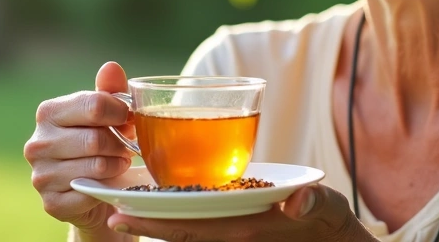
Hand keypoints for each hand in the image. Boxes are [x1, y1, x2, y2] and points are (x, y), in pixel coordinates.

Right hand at [24, 61, 135, 233]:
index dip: (120, 112)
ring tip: (118, 163)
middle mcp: (37, 143)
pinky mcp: (51, 203)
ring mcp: (41, 175)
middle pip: (95, 139)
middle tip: (126, 146)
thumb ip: (108, 91)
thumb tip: (111, 67)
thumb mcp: (105, 114)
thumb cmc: (98, 143)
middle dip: (120, 143)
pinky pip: (90, 194)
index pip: (93, 105)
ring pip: (95, 167)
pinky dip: (105, 189)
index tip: (128, 119)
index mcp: (48, 112)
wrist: (90, 189)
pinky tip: (106, 184)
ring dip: (116, 166)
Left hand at [105, 183, 372, 241]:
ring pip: (186, 230)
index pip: (189, 227)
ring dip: (157, 221)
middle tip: (109, 211)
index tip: (118, 214)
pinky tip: (162, 207)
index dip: (152, 221)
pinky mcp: (237, 231)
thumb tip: (297, 204)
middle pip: (178, 230)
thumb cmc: (329, 225)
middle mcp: (231, 236)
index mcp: (243, 230)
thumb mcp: (326, 209)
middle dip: (144, 222)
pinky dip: (179, 220)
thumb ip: (312, 203)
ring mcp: (232, 235)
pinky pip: (200, 228)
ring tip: (125, 207)